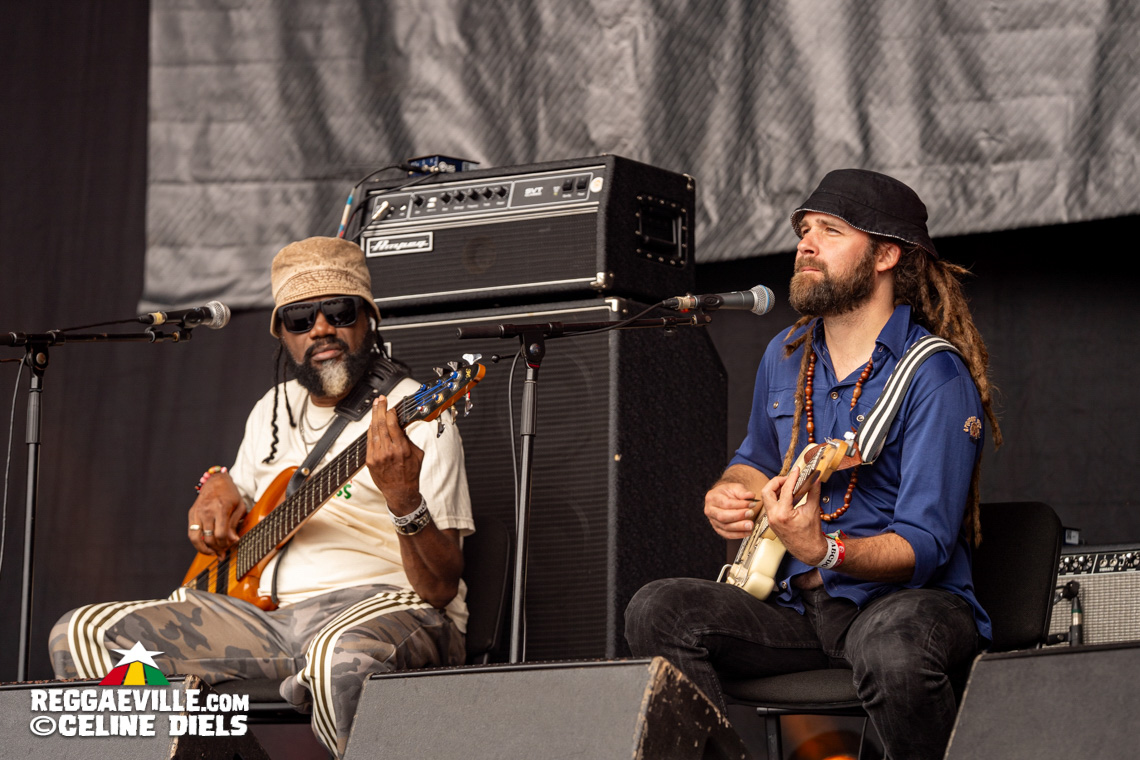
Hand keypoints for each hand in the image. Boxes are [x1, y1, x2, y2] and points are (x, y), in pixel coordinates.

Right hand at [188, 472, 244, 555]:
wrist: (216, 480)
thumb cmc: (231, 494)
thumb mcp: (240, 507)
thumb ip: (235, 524)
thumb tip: (234, 541)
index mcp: (221, 508)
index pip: (220, 534)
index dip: (225, 544)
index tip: (230, 547)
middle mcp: (207, 511)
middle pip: (209, 538)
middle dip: (216, 549)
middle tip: (223, 553)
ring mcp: (197, 512)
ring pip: (196, 538)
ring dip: (204, 549)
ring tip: (213, 553)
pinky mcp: (192, 514)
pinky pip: (191, 533)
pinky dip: (197, 543)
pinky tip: (205, 546)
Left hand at [366, 395, 423, 514]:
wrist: (400, 492)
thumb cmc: (411, 473)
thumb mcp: (417, 454)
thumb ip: (408, 438)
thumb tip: (400, 425)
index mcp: (401, 448)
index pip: (392, 423)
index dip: (390, 412)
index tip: (391, 407)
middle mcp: (388, 451)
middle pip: (380, 423)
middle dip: (380, 408)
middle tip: (380, 399)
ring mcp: (377, 456)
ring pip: (373, 430)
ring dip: (374, 416)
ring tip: (375, 406)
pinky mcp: (370, 461)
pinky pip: (369, 441)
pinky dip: (371, 430)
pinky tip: (372, 423)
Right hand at [704, 481, 757, 539]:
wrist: (723, 498)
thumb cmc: (729, 493)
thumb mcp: (735, 487)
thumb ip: (742, 492)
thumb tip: (750, 496)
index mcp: (712, 497)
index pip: (725, 503)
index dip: (739, 504)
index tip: (752, 504)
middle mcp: (710, 510)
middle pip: (723, 516)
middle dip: (738, 516)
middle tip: (751, 514)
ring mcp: (712, 521)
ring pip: (725, 527)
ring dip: (739, 527)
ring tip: (751, 525)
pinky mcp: (718, 529)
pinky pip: (727, 534)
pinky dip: (738, 535)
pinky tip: (748, 532)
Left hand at [762, 466, 827, 564]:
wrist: (808, 550)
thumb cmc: (811, 533)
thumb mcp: (813, 510)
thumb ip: (813, 492)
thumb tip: (815, 479)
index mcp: (783, 514)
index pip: (785, 489)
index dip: (792, 477)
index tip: (797, 471)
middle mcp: (773, 516)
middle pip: (767, 491)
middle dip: (776, 481)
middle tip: (788, 478)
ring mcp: (770, 519)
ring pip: (766, 497)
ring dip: (775, 488)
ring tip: (789, 485)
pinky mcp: (771, 521)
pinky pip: (770, 504)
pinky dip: (776, 496)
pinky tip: (787, 494)